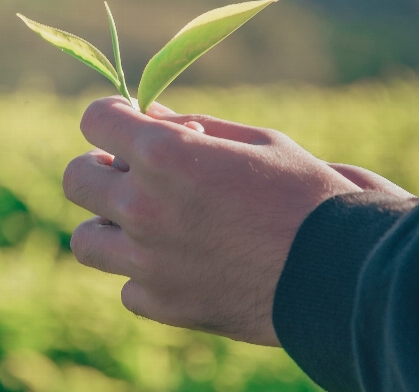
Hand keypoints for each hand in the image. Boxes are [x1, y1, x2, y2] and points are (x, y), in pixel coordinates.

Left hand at [63, 97, 368, 345]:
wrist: (343, 272)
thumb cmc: (306, 194)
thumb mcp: (254, 140)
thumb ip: (191, 127)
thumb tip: (148, 116)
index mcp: (165, 154)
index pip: (94, 119)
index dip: (108, 115)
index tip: (124, 121)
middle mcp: (144, 205)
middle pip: (74, 179)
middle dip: (98, 168)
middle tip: (127, 171)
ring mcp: (147, 260)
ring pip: (85, 240)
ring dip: (108, 226)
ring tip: (145, 224)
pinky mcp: (162, 304)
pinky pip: (127, 286)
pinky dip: (144, 276)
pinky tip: (180, 266)